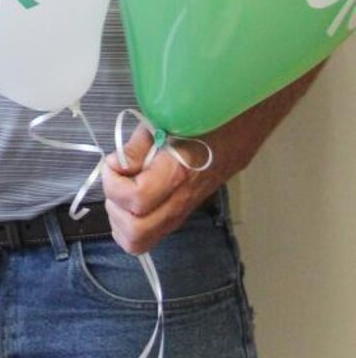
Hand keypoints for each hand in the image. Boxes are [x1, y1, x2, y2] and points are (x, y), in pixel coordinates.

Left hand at [102, 66, 322, 254]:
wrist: (244, 125)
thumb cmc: (205, 116)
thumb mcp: (167, 119)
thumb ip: (140, 144)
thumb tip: (119, 165)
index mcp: (179, 173)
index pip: (136, 199)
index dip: (113, 182)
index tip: (114, 160)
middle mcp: (181, 200)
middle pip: (135, 234)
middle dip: (114, 208)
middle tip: (117, 179)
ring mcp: (183, 210)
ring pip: (141, 241)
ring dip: (121, 217)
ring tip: (123, 186)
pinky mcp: (182, 212)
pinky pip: (151, 231)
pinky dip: (132, 220)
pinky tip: (133, 192)